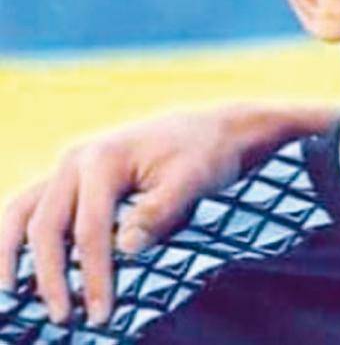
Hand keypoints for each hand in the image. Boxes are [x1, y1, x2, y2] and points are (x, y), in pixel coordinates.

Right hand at [0, 105, 276, 325]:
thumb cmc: (204, 155)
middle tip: (65, 319)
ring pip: (22, 212)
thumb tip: (125, 246)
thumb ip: (159, 213)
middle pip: (47, 226)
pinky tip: (18, 266)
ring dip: (11, 254)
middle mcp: (76, 159)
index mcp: (104, 157)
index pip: (90, 229)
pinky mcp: (71, 176)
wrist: (210, 130)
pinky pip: (32, 206)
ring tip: (12, 294)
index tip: (101, 314)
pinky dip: (18, 235)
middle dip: (53, 277)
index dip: (93, 276)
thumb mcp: (193, 180)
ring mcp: (68, 165)